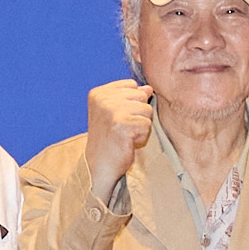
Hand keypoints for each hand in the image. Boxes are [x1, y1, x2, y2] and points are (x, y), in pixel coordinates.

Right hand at [86, 78, 155, 193]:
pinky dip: (141, 136)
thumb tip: (149, 88)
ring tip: (126, 134)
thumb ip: (129, 97)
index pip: (132, 85)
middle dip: (138, 113)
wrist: (99, 165)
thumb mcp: (114, 112)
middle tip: (123, 127)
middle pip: (141, 95)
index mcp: (99, 93)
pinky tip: (128, 142)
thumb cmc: (109, 139)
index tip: (118, 117)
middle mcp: (104, 99)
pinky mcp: (122, 125)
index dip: (132, 102)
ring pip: (147, 110)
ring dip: (141, 125)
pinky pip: (147, 125)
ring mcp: (112, 111)